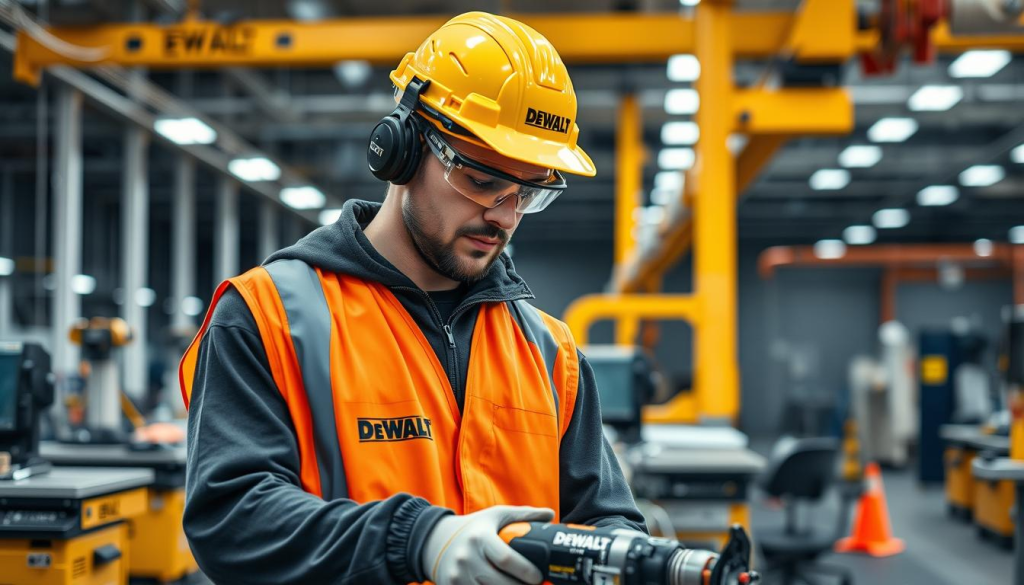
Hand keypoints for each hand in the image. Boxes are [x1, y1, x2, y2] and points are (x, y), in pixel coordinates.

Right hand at [422, 505, 554, 584]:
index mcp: (480, 538)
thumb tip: (550, 514)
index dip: (526, 572)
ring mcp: (458, 576)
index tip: (539, 577)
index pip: (507, 559)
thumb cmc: (472, 528)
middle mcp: (467, 558)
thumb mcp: (495, 516)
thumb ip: (523, 515)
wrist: (434, 541)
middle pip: (501, 583)